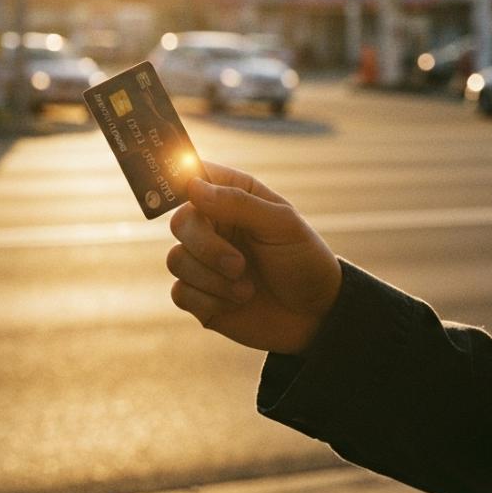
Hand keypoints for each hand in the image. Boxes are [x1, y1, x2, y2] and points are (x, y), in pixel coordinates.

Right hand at [167, 162, 341, 354]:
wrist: (315, 315)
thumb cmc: (303, 260)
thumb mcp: (282, 225)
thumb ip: (238, 203)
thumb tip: (194, 187)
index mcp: (233, 198)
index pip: (194, 177)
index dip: (183, 182)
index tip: (193, 199)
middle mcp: (214, 226)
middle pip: (180, 222)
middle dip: (206, 247)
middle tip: (239, 264)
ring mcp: (204, 262)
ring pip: (176, 260)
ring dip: (213, 278)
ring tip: (247, 289)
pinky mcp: (199, 295)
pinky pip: (180, 293)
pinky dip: (209, 300)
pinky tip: (237, 302)